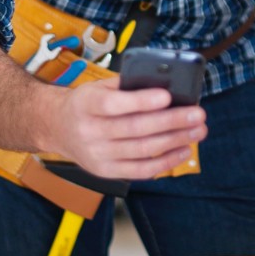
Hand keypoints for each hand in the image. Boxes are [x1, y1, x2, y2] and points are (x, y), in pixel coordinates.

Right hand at [48, 80, 206, 179]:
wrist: (57, 128)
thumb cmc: (87, 103)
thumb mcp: (98, 87)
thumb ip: (127, 85)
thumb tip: (166, 83)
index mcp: (85, 105)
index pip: (113, 105)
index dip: (141, 101)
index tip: (168, 96)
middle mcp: (89, 132)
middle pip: (135, 129)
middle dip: (171, 121)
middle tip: (197, 114)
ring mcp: (97, 155)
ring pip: (142, 150)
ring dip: (175, 140)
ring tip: (198, 131)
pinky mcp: (105, 172)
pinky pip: (140, 171)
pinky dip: (165, 162)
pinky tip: (183, 150)